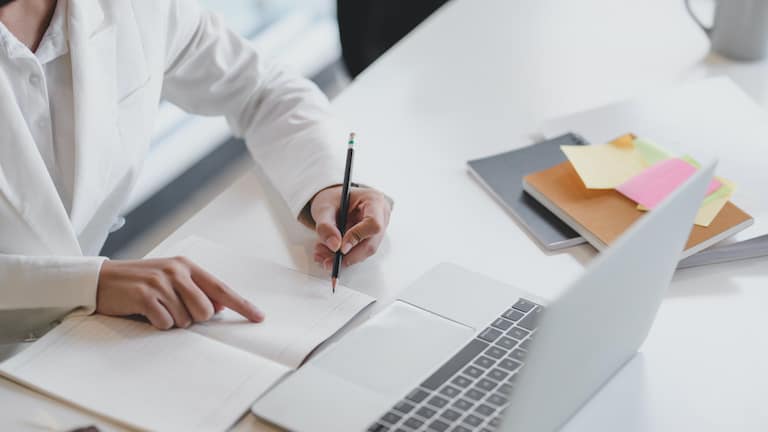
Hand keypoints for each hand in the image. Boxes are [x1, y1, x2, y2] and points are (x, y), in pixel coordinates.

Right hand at [96, 257, 263, 329]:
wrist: (100, 279)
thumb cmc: (139, 282)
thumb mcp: (170, 280)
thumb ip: (196, 290)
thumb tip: (220, 306)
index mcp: (187, 266)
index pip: (221, 288)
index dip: (242, 305)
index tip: (258, 317)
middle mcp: (176, 271)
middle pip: (205, 311)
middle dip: (193, 318)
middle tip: (172, 310)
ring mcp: (160, 282)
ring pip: (185, 319)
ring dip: (172, 321)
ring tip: (156, 309)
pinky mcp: (144, 296)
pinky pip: (165, 323)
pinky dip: (157, 324)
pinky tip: (146, 313)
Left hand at [310, 186, 391, 269]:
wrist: (334, 202)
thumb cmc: (333, 199)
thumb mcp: (324, 207)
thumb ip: (326, 225)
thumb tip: (334, 246)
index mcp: (374, 202)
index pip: (373, 224)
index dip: (357, 237)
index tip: (340, 248)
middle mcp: (381, 217)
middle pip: (370, 244)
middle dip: (347, 257)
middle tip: (327, 262)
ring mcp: (377, 232)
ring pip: (363, 253)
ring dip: (341, 259)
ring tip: (321, 254)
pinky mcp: (369, 241)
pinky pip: (357, 254)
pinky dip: (341, 258)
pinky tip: (326, 254)